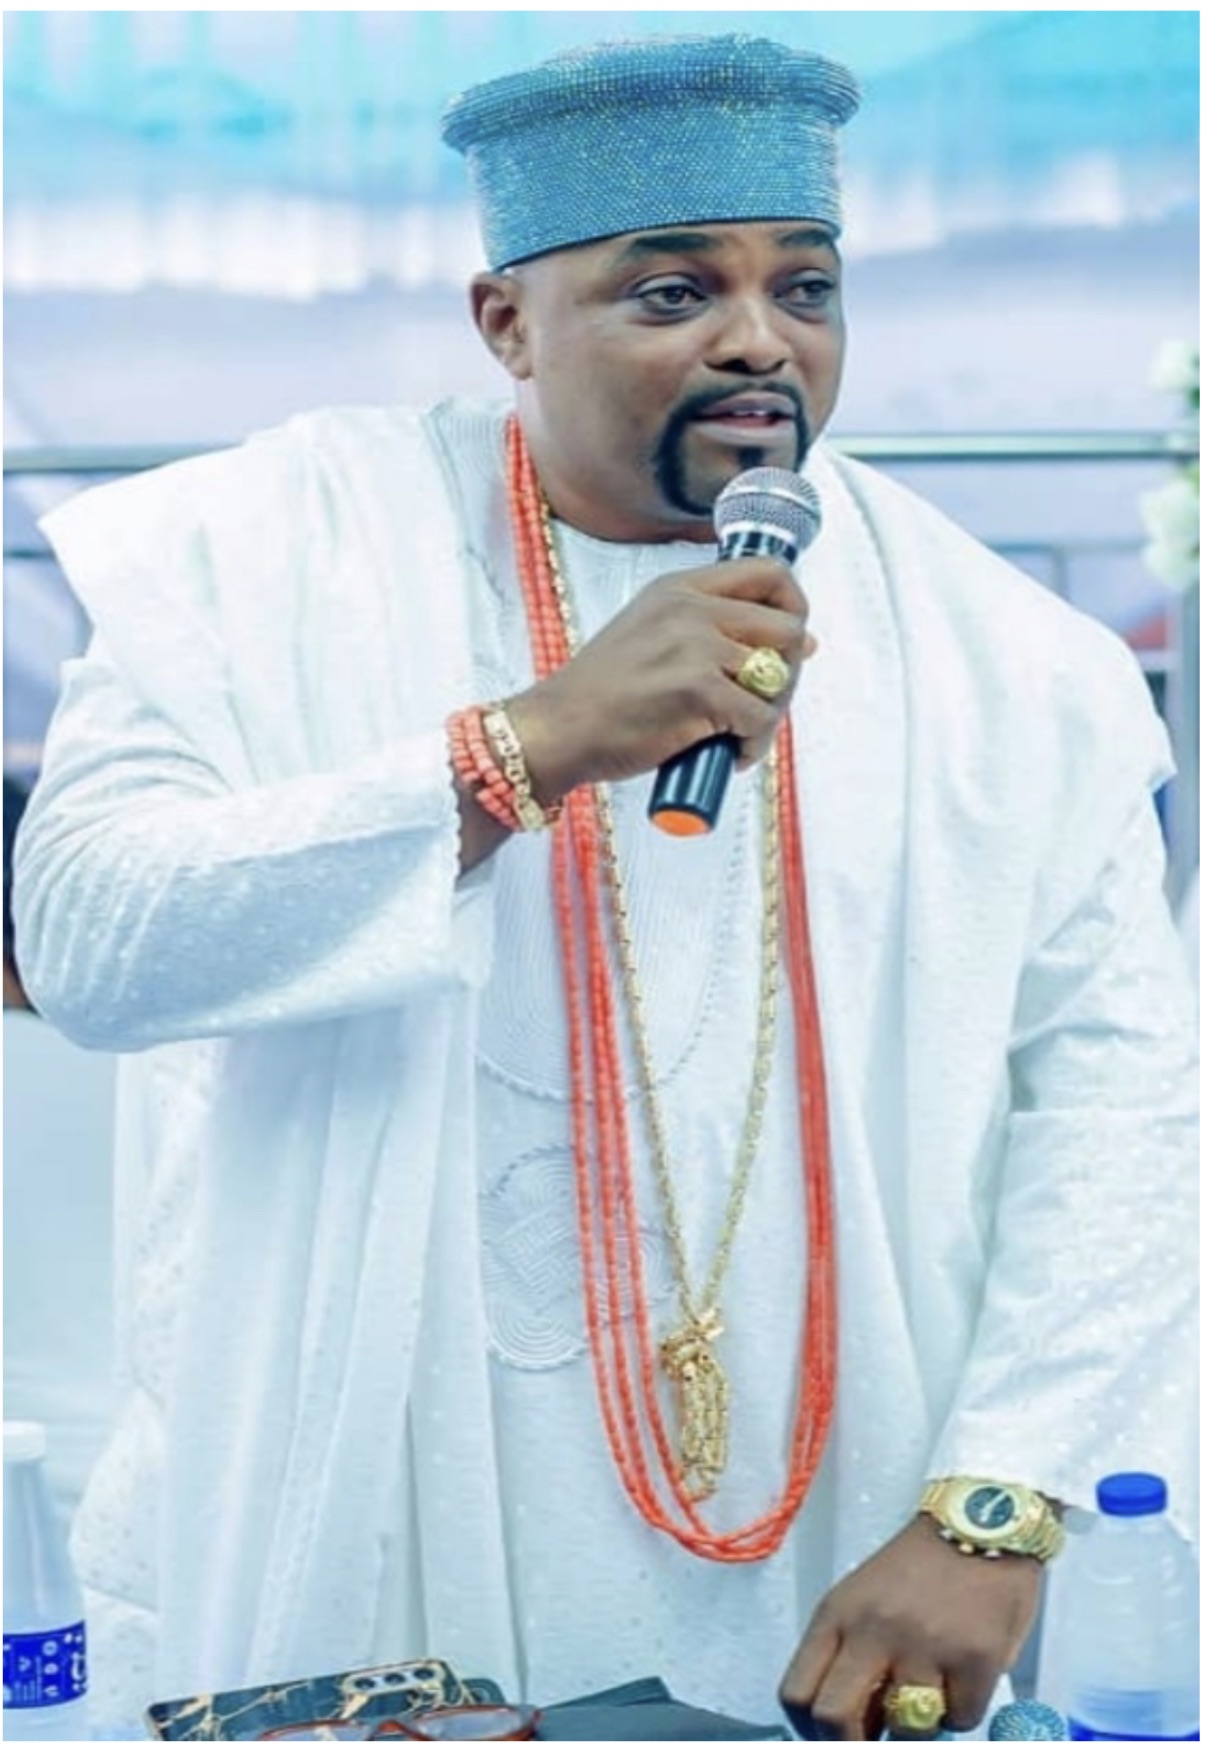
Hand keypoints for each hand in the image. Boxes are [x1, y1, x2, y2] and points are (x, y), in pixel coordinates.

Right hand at [505, 557, 816, 801]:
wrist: (558, 728)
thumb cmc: (600, 694)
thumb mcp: (651, 631)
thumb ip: (714, 626)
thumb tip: (803, 640)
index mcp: (681, 588)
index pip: (771, 573)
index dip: (793, 609)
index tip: (785, 645)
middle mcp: (693, 609)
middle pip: (789, 628)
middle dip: (789, 673)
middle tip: (762, 703)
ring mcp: (697, 648)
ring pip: (778, 679)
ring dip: (769, 715)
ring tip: (740, 734)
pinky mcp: (700, 692)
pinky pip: (760, 718)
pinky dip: (753, 744)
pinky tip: (728, 753)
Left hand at [778, 1515, 1042, 1739]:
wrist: (980, 1520)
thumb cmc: (919, 1567)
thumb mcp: (862, 1598)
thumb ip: (847, 1652)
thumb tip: (843, 1723)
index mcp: (837, 1615)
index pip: (796, 1694)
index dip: (809, 1731)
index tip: (829, 1736)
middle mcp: (873, 1631)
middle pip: (834, 1720)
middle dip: (854, 1743)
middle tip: (876, 1738)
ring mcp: (924, 1646)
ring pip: (907, 1731)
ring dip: (919, 1725)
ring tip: (931, 1692)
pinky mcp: (974, 1658)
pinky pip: (960, 1719)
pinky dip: (962, 1708)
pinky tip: (964, 1675)